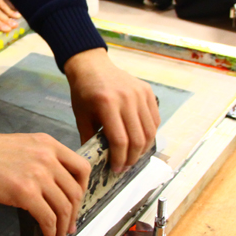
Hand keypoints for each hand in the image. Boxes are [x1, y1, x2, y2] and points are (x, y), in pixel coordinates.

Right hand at [0, 121, 90, 235]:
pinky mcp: (25, 192)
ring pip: (64, 207)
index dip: (83, 188)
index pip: (82, 168)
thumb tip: (51, 185)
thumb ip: (42, 160)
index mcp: (50, 145)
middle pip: (75, 191)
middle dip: (74, 213)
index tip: (77, 201)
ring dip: (64, 226)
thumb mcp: (24, 146)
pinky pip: (47, 217)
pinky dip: (50, 230)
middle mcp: (49, 158)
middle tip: (70, 225)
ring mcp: (38, 175)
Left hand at [64, 48, 159, 172]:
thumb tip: (97, 163)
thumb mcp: (81, 117)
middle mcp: (127, 98)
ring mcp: (140, 94)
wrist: (92, 66)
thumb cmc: (84, 92)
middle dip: (132, 158)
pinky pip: (154, 120)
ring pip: (150, 131)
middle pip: (137, 139)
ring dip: (143, 149)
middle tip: (125, 167)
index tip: (116, 169)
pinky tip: (140, 141)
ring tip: (133, 156)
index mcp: (107, 104)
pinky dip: (150, 134)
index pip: (120, 140)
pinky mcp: (148, 92)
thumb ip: (90, 139)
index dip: (119, 159)